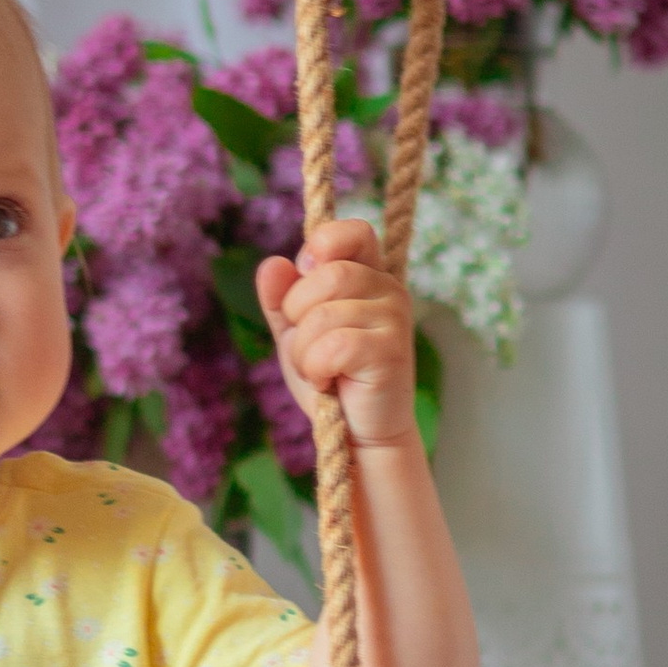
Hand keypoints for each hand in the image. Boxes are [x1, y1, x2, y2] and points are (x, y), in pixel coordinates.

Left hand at [255, 217, 418, 450]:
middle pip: (328, 274)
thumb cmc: (330, 378)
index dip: (322, 246)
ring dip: (305, 350)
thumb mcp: (296, 333)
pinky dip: (317, 367)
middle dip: (298, 314)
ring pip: (324, 314)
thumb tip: (272, 263)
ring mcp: (395, 319)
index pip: (353, 231)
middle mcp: (388, 289)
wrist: (356, 435)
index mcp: (368, 275)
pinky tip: (330, 382)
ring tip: (321, 369)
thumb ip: (282, 298)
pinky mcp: (391, 351)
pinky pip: (334, 345)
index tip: (306, 276)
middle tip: (311, 346)